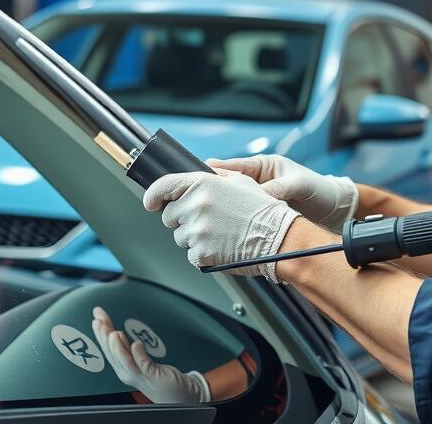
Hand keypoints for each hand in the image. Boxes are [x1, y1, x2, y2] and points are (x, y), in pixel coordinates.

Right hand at [91, 306, 209, 403]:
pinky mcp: (154, 377)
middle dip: (104, 337)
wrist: (179, 395)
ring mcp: (140, 376)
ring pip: (125, 362)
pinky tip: (136, 344)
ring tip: (113, 333)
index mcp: (123, 367)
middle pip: (112, 354)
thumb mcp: (139, 360)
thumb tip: (115, 333)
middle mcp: (128, 373)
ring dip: (117, 347)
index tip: (97, 315)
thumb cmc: (159, 378)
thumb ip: (128, 349)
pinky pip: (144, 366)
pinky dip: (139, 355)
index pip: (108, 347)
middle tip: (98, 321)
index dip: (101, 331)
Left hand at [144, 167, 300, 281]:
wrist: (279, 238)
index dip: (153, 195)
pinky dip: (203, 254)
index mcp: (202, 184)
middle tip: (209, 220)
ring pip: (180, 237)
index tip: (151, 202)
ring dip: (195, 237)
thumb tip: (193, 177)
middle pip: (170, 216)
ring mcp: (196, 231)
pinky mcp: (200, 253)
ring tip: (221, 233)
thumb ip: (212, 177)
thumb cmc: (263, 210)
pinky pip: (191, 255)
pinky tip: (222, 247)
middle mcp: (195, 205)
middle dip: (183, 219)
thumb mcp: (239, 181)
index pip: (162, 186)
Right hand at [208, 155, 357, 232]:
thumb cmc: (321, 191)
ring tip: (209, 217)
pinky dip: (233, 222)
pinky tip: (225, 229)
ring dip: (221, 209)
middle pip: (225, 185)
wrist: (336, 210)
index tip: (197, 180)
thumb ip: (278, 188)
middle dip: (211, 193)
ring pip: (231, 203)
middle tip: (197, 203)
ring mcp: (258, 199)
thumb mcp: (300, 185)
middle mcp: (258, 182)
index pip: (231, 166)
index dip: (212, 173)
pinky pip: (241, 217)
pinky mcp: (261, 215)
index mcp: (264, 167)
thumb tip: (258, 196)